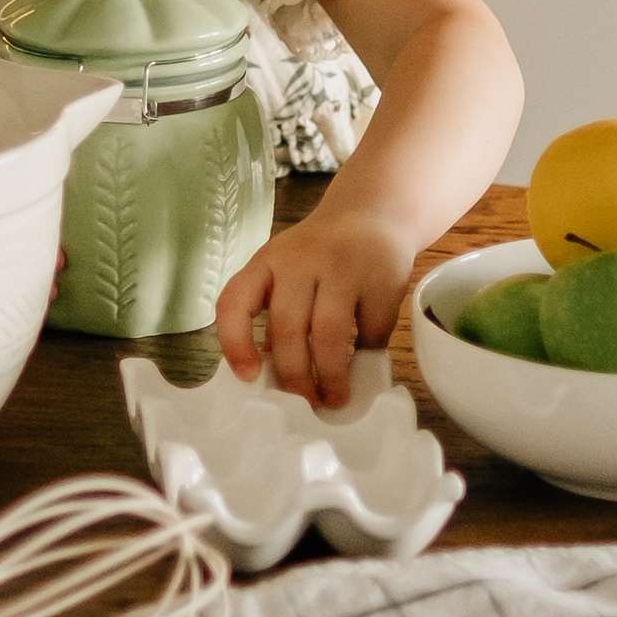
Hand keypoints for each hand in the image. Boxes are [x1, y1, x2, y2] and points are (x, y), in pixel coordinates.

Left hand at [215, 209, 415, 408]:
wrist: (373, 214)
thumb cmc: (320, 255)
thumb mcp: (286, 271)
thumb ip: (274, 312)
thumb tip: (269, 376)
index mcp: (267, 261)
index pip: (236, 300)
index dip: (235, 342)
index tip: (248, 377)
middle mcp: (301, 259)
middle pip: (287, 327)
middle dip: (294, 375)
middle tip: (304, 402)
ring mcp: (343, 267)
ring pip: (328, 334)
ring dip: (330, 376)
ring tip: (334, 398)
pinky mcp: (381, 279)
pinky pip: (370, 331)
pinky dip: (366, 355)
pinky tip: (362, 364)